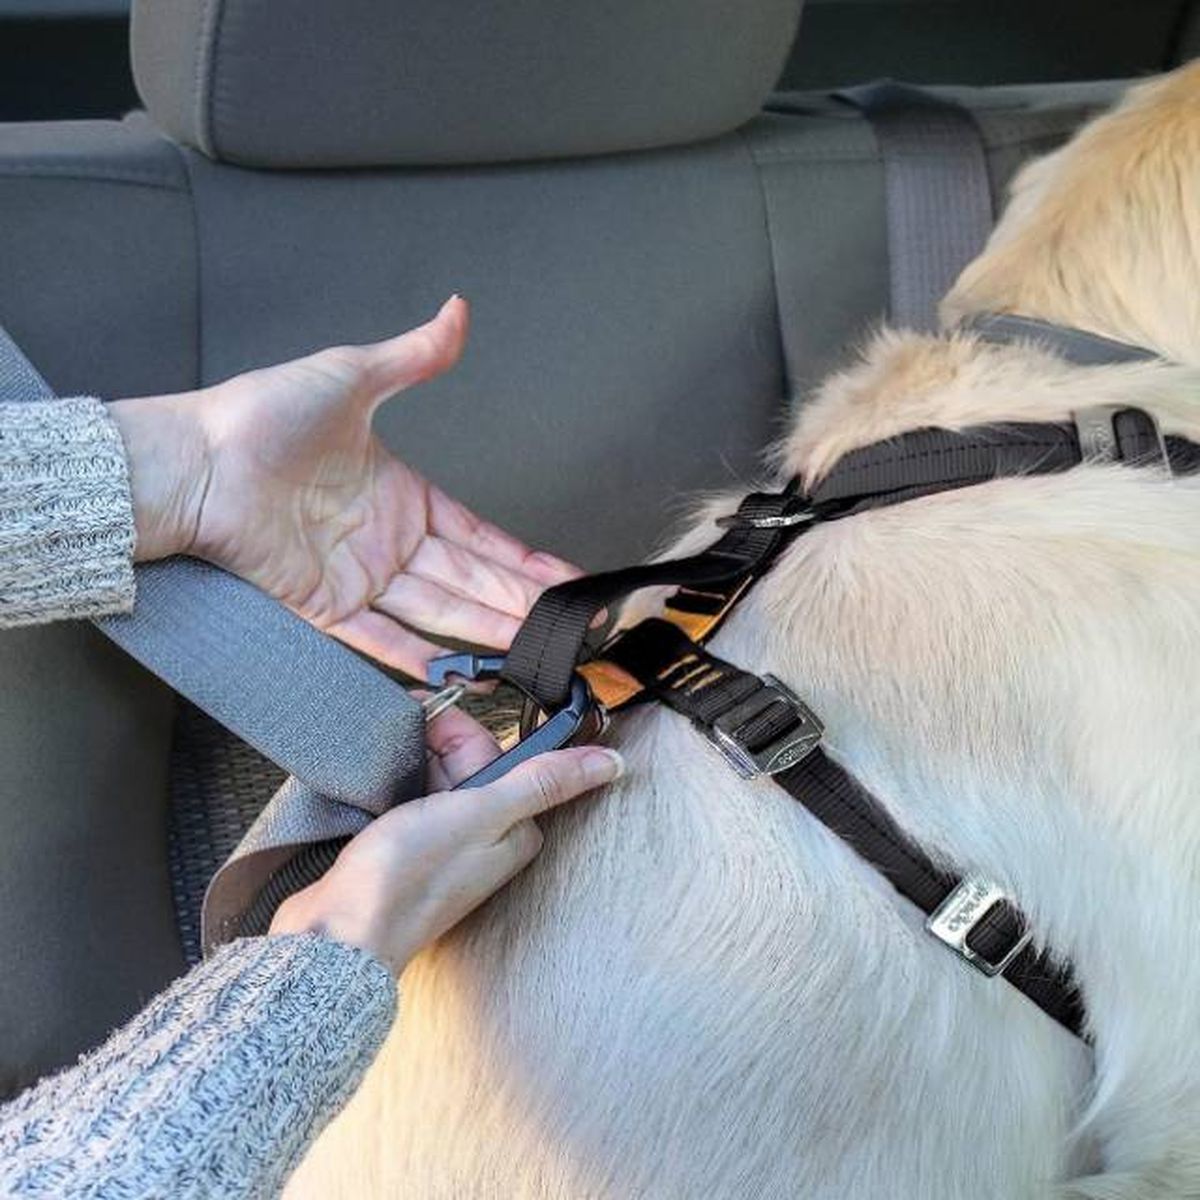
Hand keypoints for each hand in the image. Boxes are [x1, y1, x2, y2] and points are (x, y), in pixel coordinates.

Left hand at [110, 297, 578, 677]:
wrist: (195, 461)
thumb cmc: (261, 417)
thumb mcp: (351, 376)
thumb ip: (413, 357)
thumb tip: (457, 312)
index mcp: (404, 497)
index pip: (480, 537)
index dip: (524, 559)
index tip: (566, 577)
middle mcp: (389, 544)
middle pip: (470, 582)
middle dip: (520, 604)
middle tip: (568, 624)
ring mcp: (360, 580)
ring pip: (438, 614)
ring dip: (486, 632)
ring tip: (533, 649)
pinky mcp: (324, 609)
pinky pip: (381, 640)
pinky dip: (419, 660)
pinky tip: (461, 673)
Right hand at [269, 708, 622, 974]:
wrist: (338, 933)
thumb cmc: (408, 880)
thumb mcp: (480, 816)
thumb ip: (543, 783)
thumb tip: (612, 764)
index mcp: (514, 828)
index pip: (500, 753)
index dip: (462, 735)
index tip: (433, 725)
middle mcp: (484, 835)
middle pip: (464, 761)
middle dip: (431, 747)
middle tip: (402, 761)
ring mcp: (444, 841)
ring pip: (430, 775)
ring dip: (405, 765)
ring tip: (382, 779)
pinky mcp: (407, 848)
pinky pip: (404, 798)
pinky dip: (389, 788)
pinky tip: (373, 792)